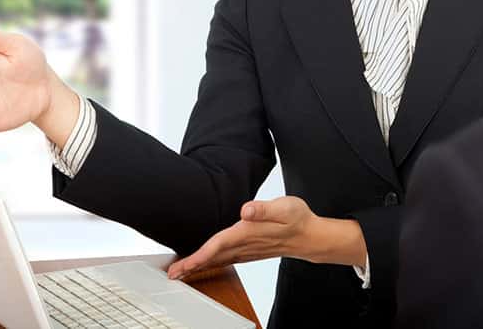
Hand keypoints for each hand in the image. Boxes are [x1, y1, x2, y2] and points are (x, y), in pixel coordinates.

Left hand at [166, 196, 366, 279]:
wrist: (310, 236)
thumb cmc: (297, 218)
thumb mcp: (284, 207)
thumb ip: (264, 209)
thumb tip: (246, 210)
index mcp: (249, 233)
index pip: (219, 246)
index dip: (200, 255)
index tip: (183, 264)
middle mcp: (245, 245)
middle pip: (213, 257)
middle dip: (192, 267)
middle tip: (172, 274)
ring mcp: (246, 251)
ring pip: (218, 261)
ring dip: (199, 266)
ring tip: (181, 272)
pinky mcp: (249, 251)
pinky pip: (225, 260)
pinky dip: (211, 263)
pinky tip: (204, 264)